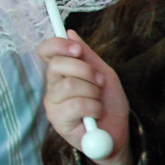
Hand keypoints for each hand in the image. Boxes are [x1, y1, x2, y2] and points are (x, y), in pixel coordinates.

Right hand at [39, 30, 132, 164]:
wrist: (118, 132)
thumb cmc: (109, 103)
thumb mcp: (104, 75)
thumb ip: (88, 56)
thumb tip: (70, 32)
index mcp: (62, 73)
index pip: (46, 52)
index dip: (58, 45)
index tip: (78, 50)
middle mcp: (52, 87)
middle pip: (58, 65)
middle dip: (86, 71)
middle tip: (99, 82)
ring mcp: (53, 104)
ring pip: (70, 85)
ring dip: (93, 92)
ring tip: (98, 101)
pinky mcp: (58, 121)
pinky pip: (76, 105)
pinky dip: (94, 107)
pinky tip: (96, 114)